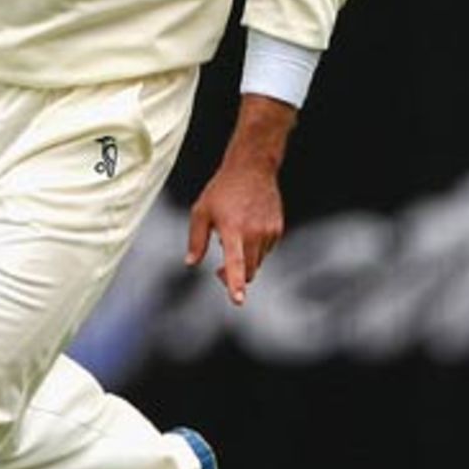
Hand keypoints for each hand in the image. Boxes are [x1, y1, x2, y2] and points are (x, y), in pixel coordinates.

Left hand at [184, 94, 294, 305]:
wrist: (252, 168)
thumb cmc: (222, 190)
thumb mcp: (201, 212)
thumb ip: (196, 240)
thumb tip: (191, 263)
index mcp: (232, 229)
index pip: (235, 262)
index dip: (235, 282)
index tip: (238, 300)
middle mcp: (253, 232)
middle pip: (249, 271)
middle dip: (235, 278)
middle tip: (218, 274)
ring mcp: (268, 231)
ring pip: (258, 262)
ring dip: (245, 261)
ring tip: (232, 239)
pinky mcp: (278, 229)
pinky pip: (266, 250)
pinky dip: (255, 249)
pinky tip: (247, 230)